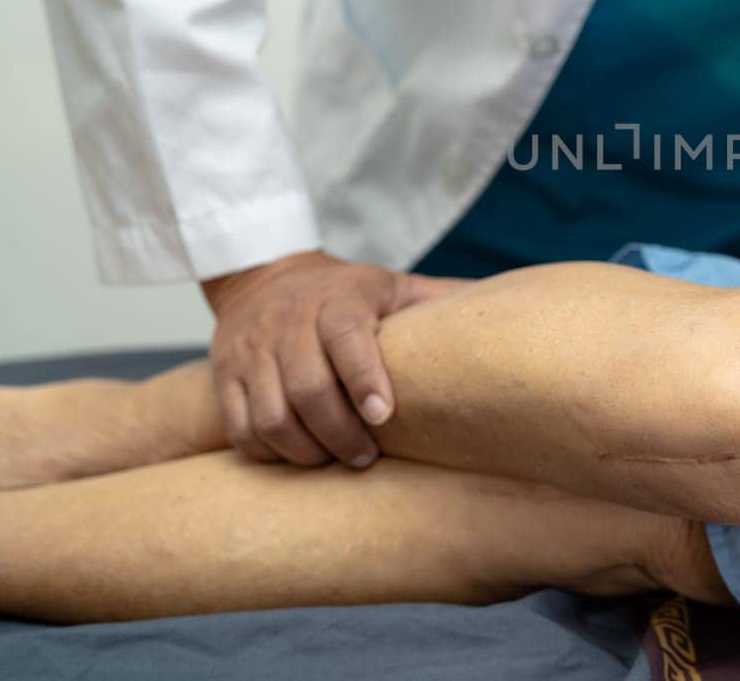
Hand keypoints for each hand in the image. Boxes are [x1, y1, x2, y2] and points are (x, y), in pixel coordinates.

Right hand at [202, 251, 463, 466]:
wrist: (264, 276)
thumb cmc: (346, 293)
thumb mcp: (393, 285)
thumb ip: (441, 300)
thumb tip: (515, 312)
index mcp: (337, 300)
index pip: (346, 338)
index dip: (365, 377)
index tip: (386, 414)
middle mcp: (288, 323)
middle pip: (307, 389)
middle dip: (340, 433)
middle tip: (368, 457)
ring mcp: (250, 351)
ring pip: (270, 416)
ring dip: (306, 451)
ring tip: (335, 462)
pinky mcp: (224, 375)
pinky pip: (240, 429)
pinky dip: (269, 454)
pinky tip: (298, 458)